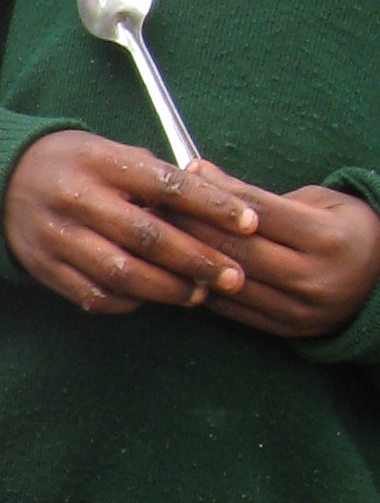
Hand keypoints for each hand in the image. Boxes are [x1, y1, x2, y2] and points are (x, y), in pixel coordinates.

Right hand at [1, 133, 258, 314]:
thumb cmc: (73, 164)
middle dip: (197, 260)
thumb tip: (214, 203)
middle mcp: (77, 199)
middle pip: (148, 237)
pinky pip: (94, 295)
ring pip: (123, 274)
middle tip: (234, 276)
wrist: (0, 183)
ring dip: (168, 289)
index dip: (213, 206)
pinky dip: (129, 302)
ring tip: (199, 294)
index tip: (250, 224)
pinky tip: (152, 299)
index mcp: (101, 162)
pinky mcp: (44, 268)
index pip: (167, 185)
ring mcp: (58, 238)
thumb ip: (155, 176)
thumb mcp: (110, 151)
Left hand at [167, 166, 379, 340]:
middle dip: (191, 226)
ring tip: (161, 238)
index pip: (256, 213)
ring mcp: (298, 308)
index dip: (215, 194)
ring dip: (189, 260)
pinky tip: (180, 270)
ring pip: (228, 284)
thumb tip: (199, 172)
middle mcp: (313, 276)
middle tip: (158, 207)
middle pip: (235, 250)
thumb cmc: (345, 230)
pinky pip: (232, 311)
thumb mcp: (318, 202)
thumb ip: (259, 194)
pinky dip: (203, 289)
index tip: (184, 176)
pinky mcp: (285, 330)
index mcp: (325, 238)